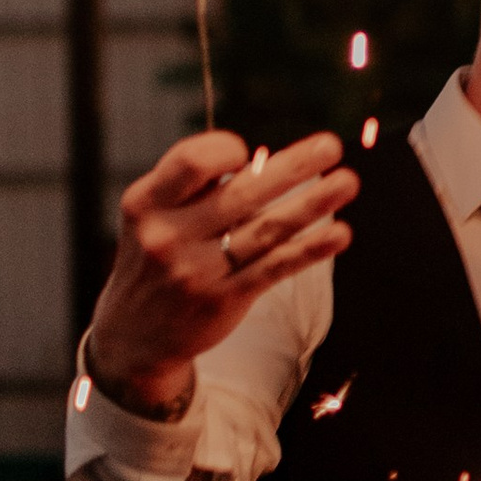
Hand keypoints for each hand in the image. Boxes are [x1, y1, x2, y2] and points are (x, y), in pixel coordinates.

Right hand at [84, 127, 357, 417]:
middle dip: (291, 167)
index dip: (224, 149)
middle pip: (241, 193)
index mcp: (146, 202)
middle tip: (330, 146)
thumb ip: (191, 185)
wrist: (133, 334)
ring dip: (312, 204)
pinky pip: (274, 268)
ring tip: (347, 183)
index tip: (247, 152)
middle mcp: (168, 236)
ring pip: (266, 230)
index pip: (192, 162)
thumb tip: (258, 158)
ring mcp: (197, 271)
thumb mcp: (149, 215)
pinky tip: (339, 233)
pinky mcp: (223, 299)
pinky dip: (309, 249)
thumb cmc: (153, 255)